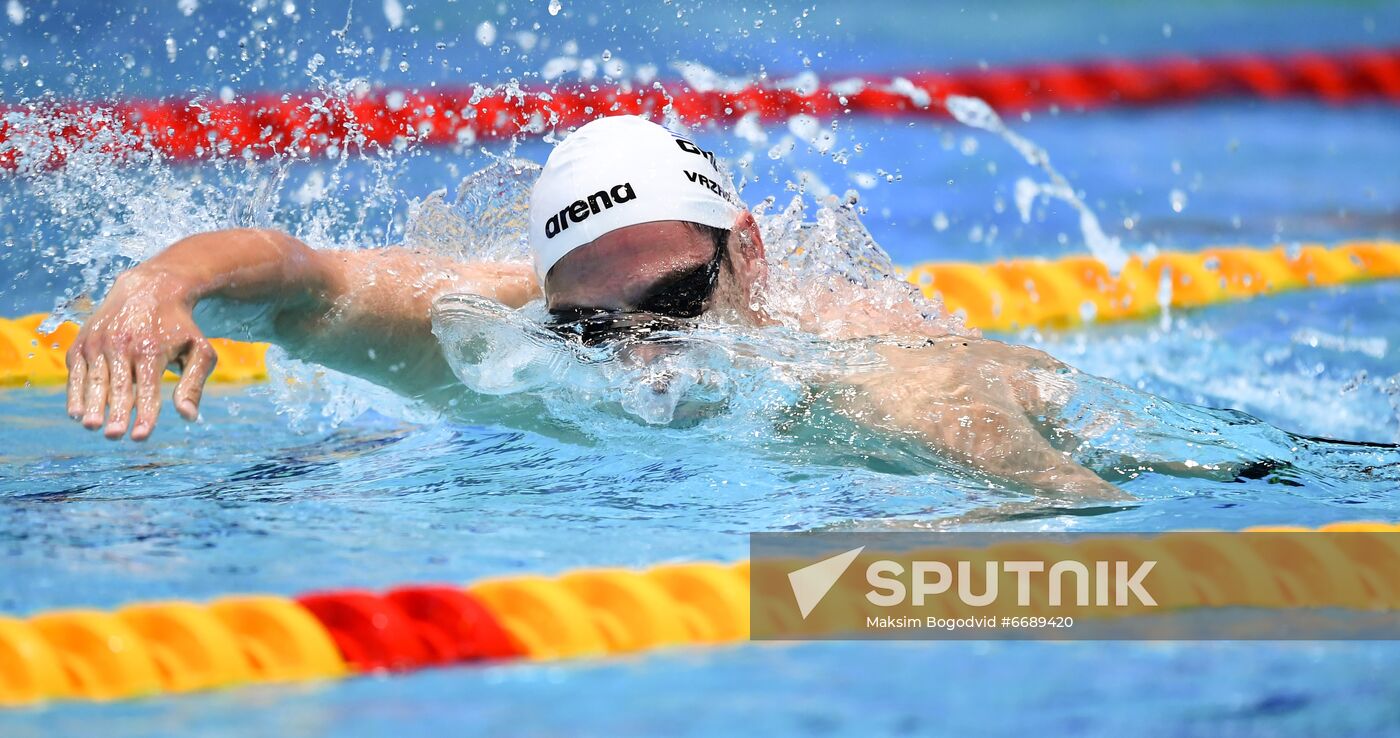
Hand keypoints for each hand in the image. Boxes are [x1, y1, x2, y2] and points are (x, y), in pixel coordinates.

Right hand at [65, 271, 217, 440]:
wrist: (150, 288)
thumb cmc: (179, 326)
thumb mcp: (199, 350)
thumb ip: (194, 383)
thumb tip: (189, 416)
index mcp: (151, 349)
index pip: (147, 388)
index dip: (144, 414)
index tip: (140, 436)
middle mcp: (122, 344)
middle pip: (118, 385)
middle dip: (116, 412)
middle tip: (114, 435)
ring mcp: (99, 342)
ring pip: (94, 379)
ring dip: (92, 404)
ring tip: (92, 426)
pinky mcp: (83, 342)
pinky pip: (77, 371)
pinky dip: (75, 391)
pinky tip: (76, 412)